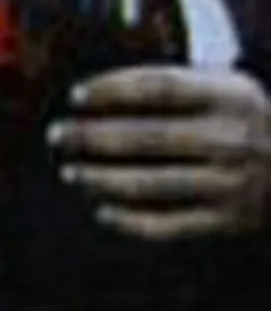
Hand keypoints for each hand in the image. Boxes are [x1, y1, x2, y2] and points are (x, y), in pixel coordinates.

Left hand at [52, 66, 270, 241]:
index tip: (76, 96)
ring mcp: (230, 182)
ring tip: (71, 172)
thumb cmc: (253, 124)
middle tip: (58, 134)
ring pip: (148, 183)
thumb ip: (183, 86)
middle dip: (91, 136)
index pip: (160, 87)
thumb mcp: (233, 91)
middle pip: (145, 137)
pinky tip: (102, 210)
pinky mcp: (227, 219)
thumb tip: (104, 90)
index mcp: (233, 97)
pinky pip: (166, 224)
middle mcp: (232, 138)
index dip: (112, 89)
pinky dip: (128, 220)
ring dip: (100, 178)